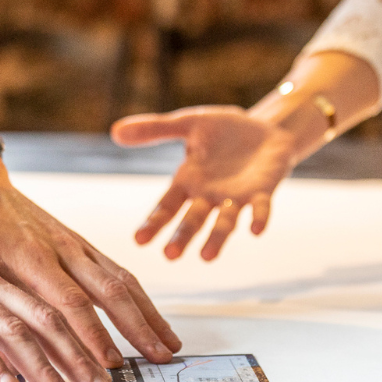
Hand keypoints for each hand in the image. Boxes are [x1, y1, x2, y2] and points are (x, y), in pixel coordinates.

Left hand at [0, 140, 181, 368]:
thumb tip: (16, 363)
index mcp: (29, 256)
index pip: (69, 302)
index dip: (93, 335)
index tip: (110, 364)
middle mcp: (61, 249)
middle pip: (109, 292)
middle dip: (136, 331)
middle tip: (156, 363)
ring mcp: (77, 246)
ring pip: (123, 282)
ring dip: (149, 317)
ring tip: (169, 348)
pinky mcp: (85, 246)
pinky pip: (121, 273)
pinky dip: (143, 300)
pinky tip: (155, 322)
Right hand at [111, 106, 296, 260]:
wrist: (266, 129)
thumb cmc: (224, 130)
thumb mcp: (188, 123)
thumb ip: (155, 129)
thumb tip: (115, 131)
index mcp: (188, 182)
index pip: (167, 206)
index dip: (154, 222)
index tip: (139, 240)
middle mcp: (209, 197)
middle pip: (192, 220)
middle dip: (182, 237)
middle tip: (170, 256)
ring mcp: (235, 198)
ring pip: (224, 222)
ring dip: (216, 239)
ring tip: (207, 257)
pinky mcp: (262, 192)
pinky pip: (260, 208)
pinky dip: (259, 218)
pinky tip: (256, 230)